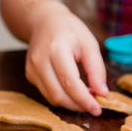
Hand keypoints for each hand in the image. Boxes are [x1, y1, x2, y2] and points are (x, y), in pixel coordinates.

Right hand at [26, 0, 107, 114]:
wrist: (43, 22)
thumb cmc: (69, 30)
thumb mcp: (89, 43)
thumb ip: (96, 68)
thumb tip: (102, 93)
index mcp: (56, 49)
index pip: (69, 82)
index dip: (84, 99)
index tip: (98, 108)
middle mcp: (39, 61)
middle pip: (58, 94)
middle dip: (78, 105)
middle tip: (94, 106)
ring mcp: (31, 69)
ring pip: (51, 97)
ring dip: (70, 103)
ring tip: (85, 98)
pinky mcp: (29, 75)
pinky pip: (47, 93)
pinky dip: (62, 97)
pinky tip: (72, 91)